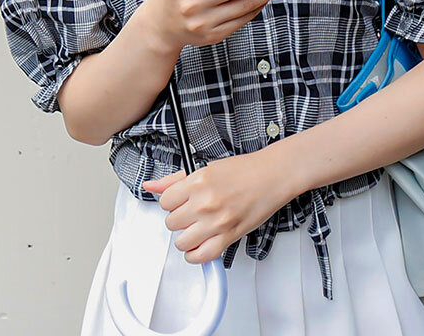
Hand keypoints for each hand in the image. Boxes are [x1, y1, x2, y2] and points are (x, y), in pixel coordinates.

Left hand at [142, 151, 290, 263]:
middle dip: (180, 219)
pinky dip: (196, 255)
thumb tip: (151, 186)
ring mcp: (217, 221)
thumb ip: (175, 180)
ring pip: (182, 242)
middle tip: (192, 213)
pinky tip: (200, 245)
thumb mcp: (206, 168)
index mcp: (198, 181)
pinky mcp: (229, 236)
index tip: (181, 201)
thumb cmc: (244, 170)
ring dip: (187, 238)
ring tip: (197, 228)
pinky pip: (201, 256)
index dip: (172, 202)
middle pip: (171, 222)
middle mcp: (205, 201)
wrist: (272, 175)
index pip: (165, 201)